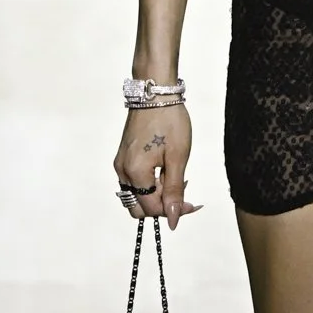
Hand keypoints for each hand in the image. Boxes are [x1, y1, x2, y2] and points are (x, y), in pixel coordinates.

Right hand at [113, 104, 200, 231]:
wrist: (154, 94)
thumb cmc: (169, 121)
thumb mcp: (178, 158)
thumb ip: (174, 191)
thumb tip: (172, 219)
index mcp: (135, 173)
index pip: (152, 208)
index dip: (173, 211)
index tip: (192, 204)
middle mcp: (122, 172)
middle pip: (139, 208)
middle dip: (162, 206)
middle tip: (184, 194)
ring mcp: (120, 164)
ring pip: (136, 196)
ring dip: (156, 196)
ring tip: (176, 179)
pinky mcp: (123, 157)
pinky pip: (134, 183)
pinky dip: (149, 185)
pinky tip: (166, 172)